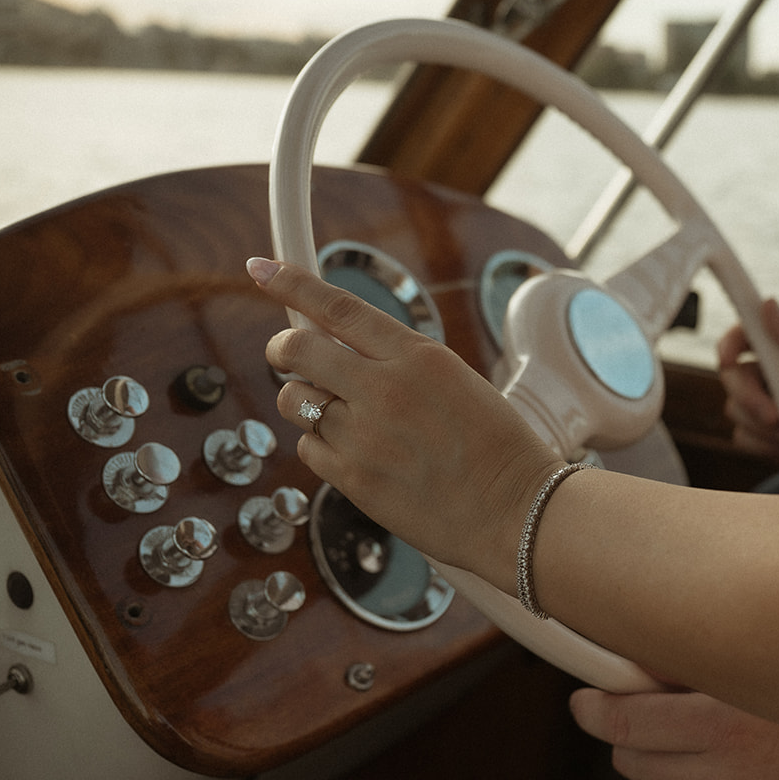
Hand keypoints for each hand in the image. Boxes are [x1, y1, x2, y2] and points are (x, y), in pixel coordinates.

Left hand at [251, 257, 560, 583]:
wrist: (516, 510)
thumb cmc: (496, 447)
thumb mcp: (455, 380)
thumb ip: (396, 360)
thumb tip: (333, 346)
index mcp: (417, 356)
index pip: (338, 307)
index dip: (291, 283)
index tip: (262, 269)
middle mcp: (385, 389)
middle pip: (297, 350)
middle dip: (281, 349)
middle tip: (285, 355)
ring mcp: (364, 436)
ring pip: (295, 402)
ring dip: (306, 404)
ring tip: (344, 418)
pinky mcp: (353, 479)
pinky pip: (308, 449)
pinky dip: (322, 447)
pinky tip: (359, 455)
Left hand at [570, 687, 778, 779]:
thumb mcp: (769, 676)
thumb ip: (697, 670)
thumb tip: (633, 668)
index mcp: (725, 725)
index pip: (624, 722)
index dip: (595, 708)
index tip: (587, 702)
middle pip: (629, 761)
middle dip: (639, 738)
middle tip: (668, 724)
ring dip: (660, 777)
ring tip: (701, 759)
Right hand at [717, 299, 778, 495]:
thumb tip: (768, 303)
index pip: (745, 335)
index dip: (729, 344)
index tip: (728, 359)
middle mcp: (774, 376)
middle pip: (733, 377)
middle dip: (751, 399)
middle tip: (775, 418)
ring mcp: (767, 406)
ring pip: (735, 410)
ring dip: (765, 427)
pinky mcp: (764, 436)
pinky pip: (742, 437)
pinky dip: (765, 446)